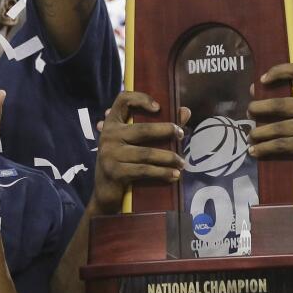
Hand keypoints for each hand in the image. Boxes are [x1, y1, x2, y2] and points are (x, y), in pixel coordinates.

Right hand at [91, 91, 186, 214]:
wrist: (106, 194)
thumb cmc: (124, 163)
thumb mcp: (136, 143)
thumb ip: (160, 126)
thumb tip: (186, 112)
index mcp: (112, 123)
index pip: (123, 100)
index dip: (140, 98)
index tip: (159, 107)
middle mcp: (108, 135)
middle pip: (142, 129)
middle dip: (166, 130)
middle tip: (181, 134)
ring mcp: (109, 154)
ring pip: (146, 153)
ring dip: (168, 157)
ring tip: (182, 163)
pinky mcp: (114, 172)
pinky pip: (144, 170)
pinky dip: (162, 173)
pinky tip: (174, 175)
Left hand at [246, 62, 292, 186]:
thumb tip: (261, 90)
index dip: (278, 70)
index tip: (262, 80)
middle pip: (280, 103)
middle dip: (259, 108)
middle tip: (249, 113)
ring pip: (277, 128)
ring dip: (258, 133)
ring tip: (250, 136)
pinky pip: (281, 145)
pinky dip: (264, 149)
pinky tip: (255, 151)